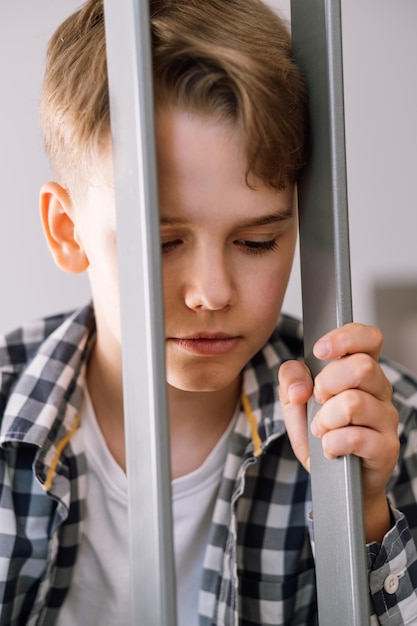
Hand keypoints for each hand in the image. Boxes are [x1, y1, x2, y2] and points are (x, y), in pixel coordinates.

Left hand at [278, 323, 398, 542]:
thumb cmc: (320, 433)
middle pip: (362, 367)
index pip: (369, 338)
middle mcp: (379, 390)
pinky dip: (332, 443)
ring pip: (354, 402)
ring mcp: (386, 418)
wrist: (332, 480)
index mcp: (361, 371)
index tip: (319, 350)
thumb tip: (299, 385)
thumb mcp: (295, 402)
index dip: (345, 338)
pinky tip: (330, 448)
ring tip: (321, 429)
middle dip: (327, 383)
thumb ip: (291, 379)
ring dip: (326, 419)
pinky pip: (356, 437)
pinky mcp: (386, 447)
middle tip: (318, 400)